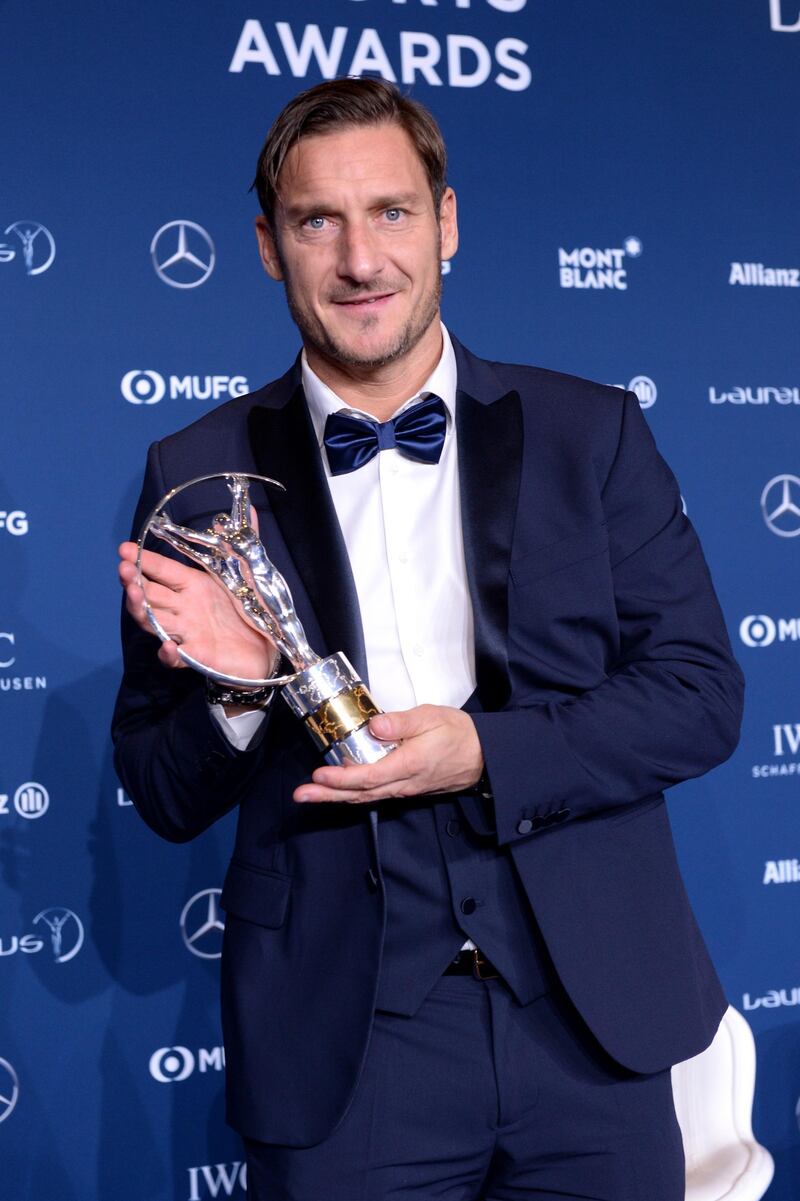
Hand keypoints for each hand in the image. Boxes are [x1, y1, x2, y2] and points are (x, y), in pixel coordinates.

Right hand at [118, 541, 278, 680]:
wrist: (271, 648)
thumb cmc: (254, 609)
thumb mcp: (253, 572)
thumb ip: (247, 541)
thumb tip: (250, 507)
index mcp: (193, 584)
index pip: (162, 570)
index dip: (144, 560)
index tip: (124, 548)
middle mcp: (184, 607)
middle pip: (150, 594)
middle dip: (134, 581)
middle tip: (124, 570)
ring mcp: (187, 632)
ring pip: (154, 621)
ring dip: (141, 610)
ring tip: (135, 596)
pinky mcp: (196, 657)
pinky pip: (174, 657)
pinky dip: (168, 653)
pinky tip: (168, 645)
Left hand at [294, 705, 483, 803]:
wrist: (484, 756)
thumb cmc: (458, 734)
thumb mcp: (431, 717)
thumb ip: (401, 722)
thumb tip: (375, 726)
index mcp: (408, 764)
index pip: (368, 776)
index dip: (341, 779)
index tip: (319, 775)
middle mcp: (403, 782)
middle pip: (360, 793)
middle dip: (328, 796)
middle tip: (300, 795)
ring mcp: (404, 788)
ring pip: (366, 797)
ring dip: (336, 797)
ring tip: (310, 795)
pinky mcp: (406, 787)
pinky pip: (375, 794)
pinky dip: (353, 794)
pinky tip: (338, 791)